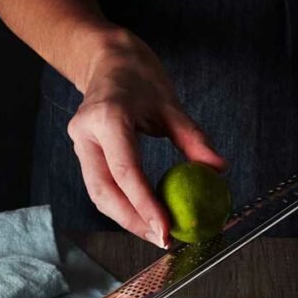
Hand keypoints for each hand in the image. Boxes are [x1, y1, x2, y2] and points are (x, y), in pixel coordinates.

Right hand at [67, 29, 226, 245]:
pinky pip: (100, 186)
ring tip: (156, 232)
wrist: (107, 58)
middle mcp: (86, 134)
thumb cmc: (139, 75)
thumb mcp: (170, 103)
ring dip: (126, 218)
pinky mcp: (83, 152)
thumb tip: (218, 169)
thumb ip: (193, 138)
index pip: (126, 171)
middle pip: (104, 192)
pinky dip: (122, 204)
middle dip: (133, 221)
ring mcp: (80, 144)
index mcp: (107, 117)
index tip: (166, 231)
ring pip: (98, 194)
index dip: (145, 205)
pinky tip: (144, 214)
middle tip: (164, 239)